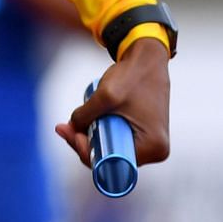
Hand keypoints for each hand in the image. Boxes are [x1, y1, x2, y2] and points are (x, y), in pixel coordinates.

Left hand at [56, 39, 171, 168]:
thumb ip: (84, 116)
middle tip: (66, 127)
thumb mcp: (105, 96)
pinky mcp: (144, 134)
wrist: (148, 58)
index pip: (112, 163)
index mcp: (153, 147)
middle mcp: (156, 151)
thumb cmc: (133, 75)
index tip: (72, 132)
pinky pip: (118, 139)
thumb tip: (70, 128)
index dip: (86, 151)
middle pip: (111, 159)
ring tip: (76, 122)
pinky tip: (88, 121)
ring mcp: (151, 143)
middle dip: (86, 144)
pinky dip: (102, 132)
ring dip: (93, 138)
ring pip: (112, 149)